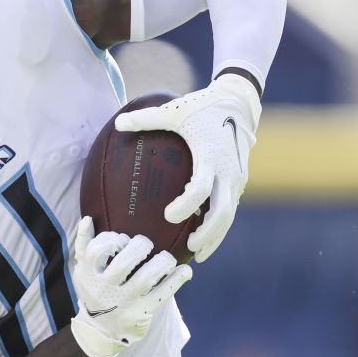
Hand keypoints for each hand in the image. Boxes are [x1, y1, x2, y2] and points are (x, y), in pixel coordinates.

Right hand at [69, 217, 192, 356]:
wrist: (101, 330)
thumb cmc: (96, 291)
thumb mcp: (83, 272)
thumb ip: (83, 245)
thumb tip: (87, 219)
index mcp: (87, 276)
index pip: (97, 250)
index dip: (112, 239)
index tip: (123, 240)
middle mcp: (103, 291)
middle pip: (124, 263)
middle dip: (140, 247)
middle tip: (147, 245)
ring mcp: (123, 303)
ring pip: (147, 278)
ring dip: (162, 262)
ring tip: (166, 258)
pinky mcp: (141, 313)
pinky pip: (163, 294)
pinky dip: (177, 280)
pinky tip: (185, 271)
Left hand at [114, 73, 261, 261]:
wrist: (238, 103)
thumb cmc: (201, 107)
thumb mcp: (174, 110)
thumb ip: (146, 118)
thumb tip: (117, 122)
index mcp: (210, 156)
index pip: (201, 187)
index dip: (186, 204)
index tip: (168, 215)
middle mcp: (228, 171)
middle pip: (223, 211)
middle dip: (208, 233)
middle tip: (189, 247)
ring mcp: (237, 178)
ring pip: (230, 215)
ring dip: (216, 236)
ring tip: (198, 253)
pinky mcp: (240, 181)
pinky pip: (230, 208)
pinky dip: (220, 225)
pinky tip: (205, 238)